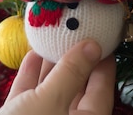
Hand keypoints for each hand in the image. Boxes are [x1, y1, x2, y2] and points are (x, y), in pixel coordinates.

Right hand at [0, 40, 115, 114]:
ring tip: (52, 37)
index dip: (102, 61)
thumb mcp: (50, 101)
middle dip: (75, 59)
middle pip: (78, 87)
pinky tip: (32, 54)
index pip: (102, 89)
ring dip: (51, 64)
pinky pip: (30, 96)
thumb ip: (72, 73)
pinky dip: (31, 75)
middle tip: (75, 31)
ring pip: (52, 90)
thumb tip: (94, 46)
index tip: (102, 38)